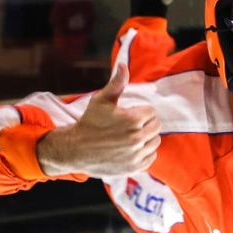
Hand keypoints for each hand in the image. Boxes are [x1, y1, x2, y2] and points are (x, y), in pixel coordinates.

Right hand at [37, 63, 161, 177]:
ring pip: (155, 142)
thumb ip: (116, 83)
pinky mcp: (134, 167)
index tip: (128, 114)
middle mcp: (137, 138)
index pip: (151, 111)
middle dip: (145, 124)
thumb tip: (123, 66)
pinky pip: (151, 157)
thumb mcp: (101, 100)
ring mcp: (136, 155)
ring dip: (147, 138)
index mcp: (133, 120)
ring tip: (131, 136)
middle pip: (156, 126)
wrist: (76, 149)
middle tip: (130, 126)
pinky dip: (145, 153)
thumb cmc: (89, 122)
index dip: (140, 111)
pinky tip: (132, 149)